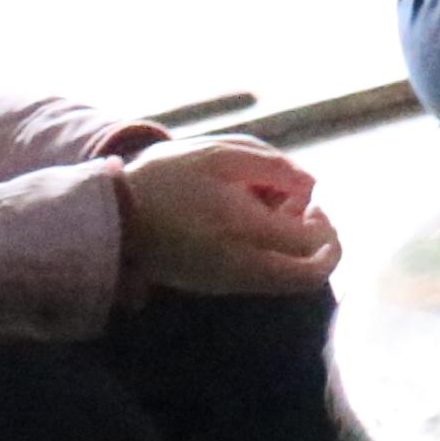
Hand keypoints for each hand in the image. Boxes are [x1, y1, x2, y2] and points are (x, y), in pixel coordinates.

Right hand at [119, 136, 338, 296]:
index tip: (313, 202)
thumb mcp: (220, 154)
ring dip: (297, 250)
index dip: (325, 222)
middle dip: (323, 246)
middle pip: (308, 277)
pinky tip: (252, 225)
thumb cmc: (168, 176)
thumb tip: (313, 187)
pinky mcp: (216, 286)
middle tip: (309, 216)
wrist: (114, 215)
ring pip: (287, 280)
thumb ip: (274, 166)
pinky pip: (263, 279)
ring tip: (273, 212)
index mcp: (243, 228)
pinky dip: (274, 255)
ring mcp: (228, 281)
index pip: (312, 243)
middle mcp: (241, 264)